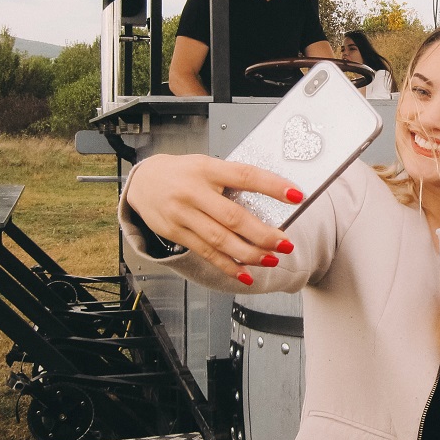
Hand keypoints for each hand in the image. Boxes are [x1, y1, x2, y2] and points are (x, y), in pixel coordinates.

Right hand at [126, 153, 300, 279]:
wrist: (142, 181)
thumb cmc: (182, 172)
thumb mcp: (206, 165)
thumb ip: (232, 180)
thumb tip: (272, 198)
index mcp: (207, 169)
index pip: (245, 176)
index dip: (272, 185)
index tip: (296, 195)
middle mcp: (193, 192)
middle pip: (233, 217)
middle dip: (263, 234)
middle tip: (285, 243)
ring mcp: (182, 214)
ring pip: (220, 240)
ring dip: (249, 253)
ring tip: (271, 259)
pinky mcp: (176, 233)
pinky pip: (206, 253)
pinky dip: (228, 265)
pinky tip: (246, 274)